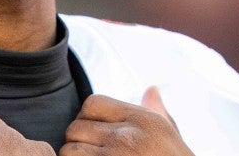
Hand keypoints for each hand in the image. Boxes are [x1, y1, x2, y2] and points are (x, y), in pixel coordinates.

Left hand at [61, 86, 193, 154]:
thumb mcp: (169, 135)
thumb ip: (156, 111)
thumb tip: (151, 90)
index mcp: (142, 120)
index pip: (93, 103)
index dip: (87, 117)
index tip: (94, 132)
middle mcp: (127, 137)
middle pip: (76, 127)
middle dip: (78, 140)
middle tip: (91, 151)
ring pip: (69, 150)